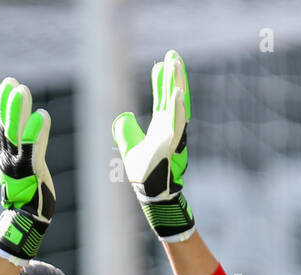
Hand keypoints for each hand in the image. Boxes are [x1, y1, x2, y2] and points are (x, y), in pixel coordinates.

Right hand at [0, 77, 55, 259]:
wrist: (28, 222)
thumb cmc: (31, 198)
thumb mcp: (25, 171)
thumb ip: (26, 152)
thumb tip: (27, 132)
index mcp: (6, 158)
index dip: (0, 106)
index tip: (3, 87)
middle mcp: (8, 159)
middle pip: (5, 126)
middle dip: (7, 103)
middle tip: (10, 82)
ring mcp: (18, 166)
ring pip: (15, 133)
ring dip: (18, 111)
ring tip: (22, 90)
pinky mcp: (31, 172)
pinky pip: (32, 149)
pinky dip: (36, 132)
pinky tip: (41, 115)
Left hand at [112, 49, 194, 242]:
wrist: (151, 194)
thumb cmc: (144, 175)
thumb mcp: (130, 149)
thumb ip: (126, 131)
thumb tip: (123, 115)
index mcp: (161, 127)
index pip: (162, 99)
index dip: (162, 82)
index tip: (161, 63)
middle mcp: (170, 128)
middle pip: (172, 96)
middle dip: (173, 75)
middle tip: (172, 54)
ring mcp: (173, 135)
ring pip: (177, 104)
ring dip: (176, 84)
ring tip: (174, 64)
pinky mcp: (173, 144)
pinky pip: (177, 123)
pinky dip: (177, 107)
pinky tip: (176, 92)